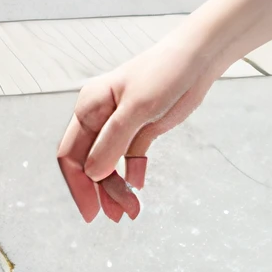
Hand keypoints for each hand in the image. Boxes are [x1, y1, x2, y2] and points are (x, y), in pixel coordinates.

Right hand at [56, 38, 221, 223]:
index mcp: (90, 107)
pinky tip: (139, 184)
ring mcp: (121, 123)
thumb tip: (92, 174)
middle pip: (91, 164)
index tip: (90, 212)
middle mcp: (101, 116)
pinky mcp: (142, 126)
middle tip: (119, 215)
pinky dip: (133, 172)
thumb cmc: (166, 72)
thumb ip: (112, 141)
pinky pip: (130, 156)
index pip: (71, 155)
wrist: (200, 56)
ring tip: (132, 209)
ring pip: (110, 164)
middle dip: (102, 191)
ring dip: (117, 187)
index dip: (77, 185)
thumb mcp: (137, 108)